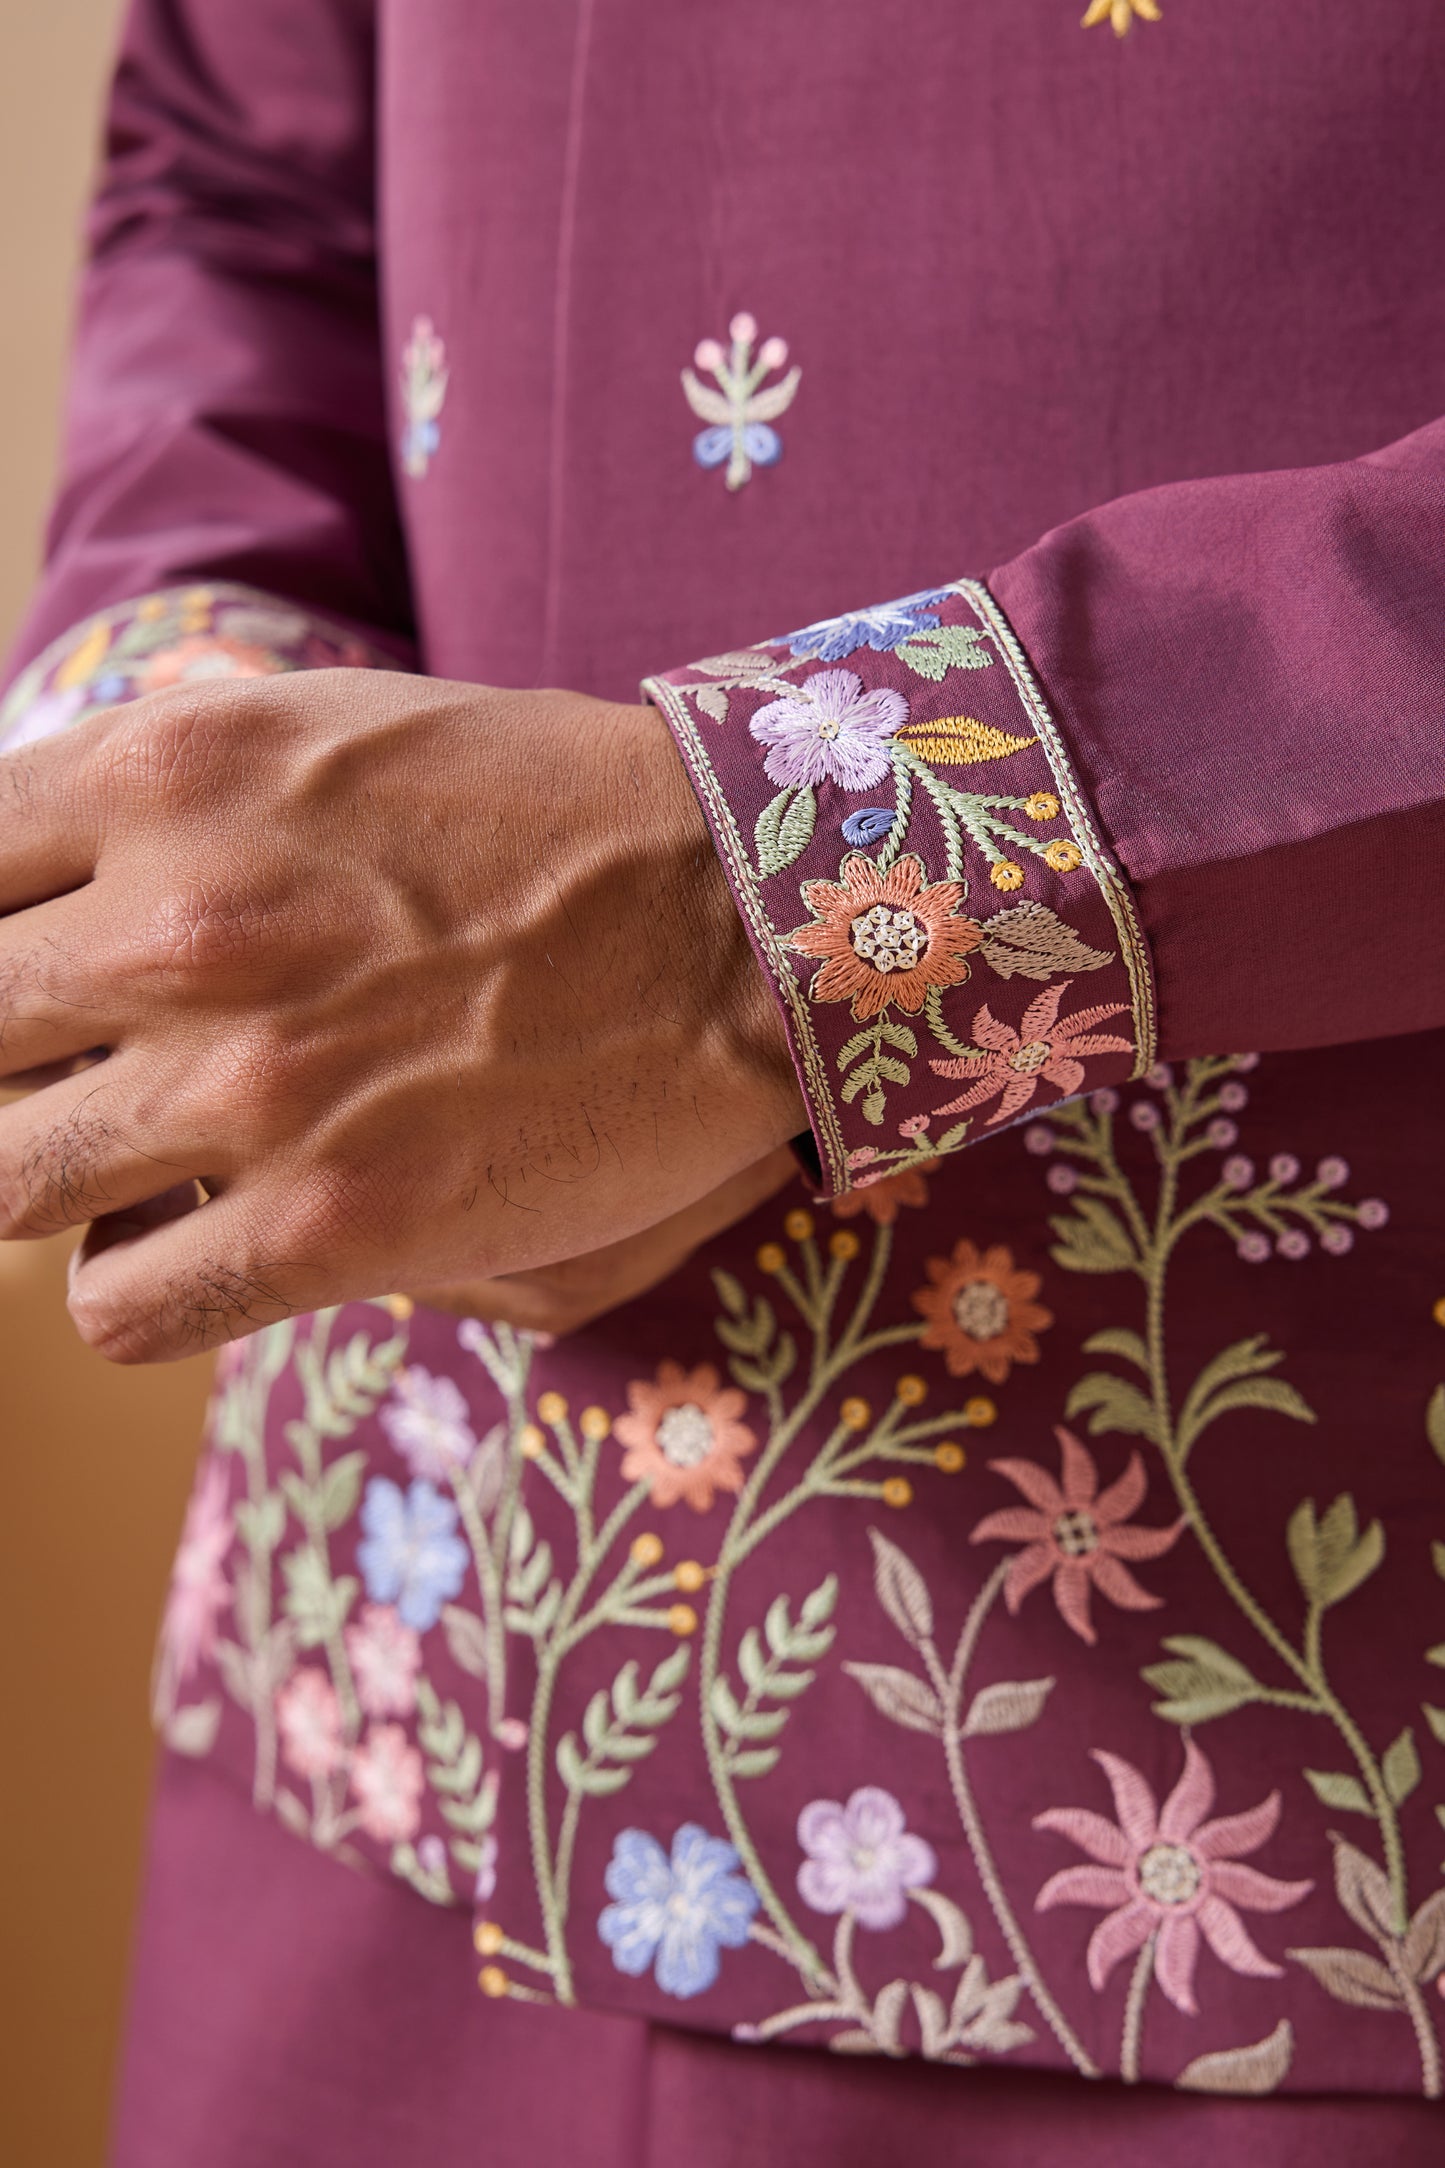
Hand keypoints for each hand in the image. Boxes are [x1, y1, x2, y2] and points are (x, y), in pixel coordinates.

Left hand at [0, 671, 803, 1359]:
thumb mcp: (323, 729)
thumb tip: (41, 909)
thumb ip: (155, 804)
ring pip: (2, 1182)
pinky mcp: (326, 1226)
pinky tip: (211, 1238)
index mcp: (167, 768)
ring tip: (148, 1161)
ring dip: (59, 1178)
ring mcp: (248, 1084)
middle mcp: (180, 923)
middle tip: (94, 1071)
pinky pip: (111, 1309)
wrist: (744, 909)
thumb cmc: (541, 809)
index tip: (42, 981)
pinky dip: (136, 1284)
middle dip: (15, 1060)